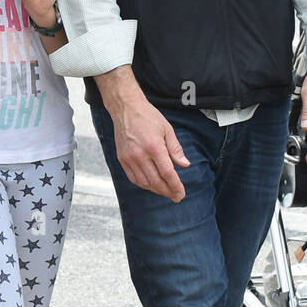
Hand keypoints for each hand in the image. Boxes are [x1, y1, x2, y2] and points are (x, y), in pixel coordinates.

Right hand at [106, 85, 189, 200]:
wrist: (126, 109)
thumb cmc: (148, 117)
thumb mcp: (167, 129)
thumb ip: (176, 149)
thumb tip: (185, 164)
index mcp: (154, 147)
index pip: (167, 173)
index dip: (176, 186)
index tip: (181, 194)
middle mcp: (140, 155)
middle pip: (156, 181)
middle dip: (168, 191)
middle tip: (176, 197)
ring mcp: (129, 158)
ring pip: (144, 182)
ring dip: (156, 190)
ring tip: (165, 192)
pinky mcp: (122, 159)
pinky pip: (133, 178)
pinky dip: (143, 185)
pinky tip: (151, 186)